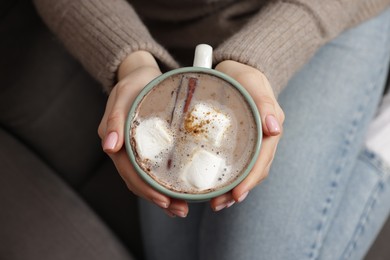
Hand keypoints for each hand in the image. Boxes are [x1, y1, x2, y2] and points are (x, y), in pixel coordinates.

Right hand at [98, 51, 188, 217]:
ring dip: (162, 196)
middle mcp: (123, 149)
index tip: (165, 200)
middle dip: (157, 198)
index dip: (146, 189)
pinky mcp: (147, 147)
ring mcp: (134, 149)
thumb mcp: (125, 93)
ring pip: (145, 179)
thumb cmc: (135, 82)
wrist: (142, 73)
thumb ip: (114, 118)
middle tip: (180, 210)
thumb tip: (108, 147)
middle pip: (138, 181)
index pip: (129, 172)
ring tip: (181, 208)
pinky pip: (153, 169)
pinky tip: (177, 192)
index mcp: (116, 140)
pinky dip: (163, 183)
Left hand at [210, 60, 284, 210]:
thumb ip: (264, 101)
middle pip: (256, 170)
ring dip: (234, 189)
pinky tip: (216, 185)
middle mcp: (264, 138)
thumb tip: (275, 128)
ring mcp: (254, 141)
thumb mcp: (252, 82)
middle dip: (240, 191)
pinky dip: (230, 177)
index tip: (236, 195)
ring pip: (248, 170)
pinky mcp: (242, 142)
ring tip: (216, 203)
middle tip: (218, 205)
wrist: (236, 69)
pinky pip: (239, 163)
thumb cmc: (242, 74)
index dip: (250, 179)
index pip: (263, 159)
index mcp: (269, 127)